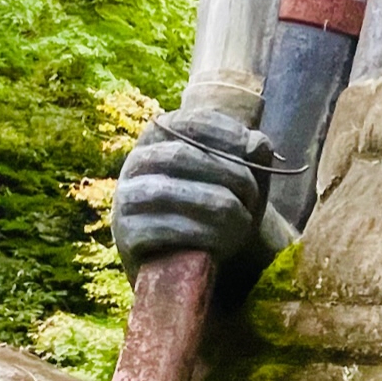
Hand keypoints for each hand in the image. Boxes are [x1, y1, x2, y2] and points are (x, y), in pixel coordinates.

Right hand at [112, 108, 270, 271]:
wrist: (192, 258)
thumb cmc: (218, 205)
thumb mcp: (241, 178)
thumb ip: (252, 155)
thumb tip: (256, 144)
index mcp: (160, 136)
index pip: (189, 123)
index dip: (225, 133)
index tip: (253, 151)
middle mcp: (136, 161)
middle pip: (180, 155)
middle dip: (225, 174)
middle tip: (253, 195)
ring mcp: (125, 197)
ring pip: (166, 192)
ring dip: (213, 205)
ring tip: (243, 219)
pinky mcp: (125, 233)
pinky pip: (158, 228)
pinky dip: (196, 233)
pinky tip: (222, 241)